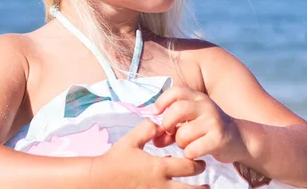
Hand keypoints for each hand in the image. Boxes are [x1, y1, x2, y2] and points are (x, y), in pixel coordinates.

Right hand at [93, 119, 208, 188]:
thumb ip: (148, 129)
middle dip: (202, 187)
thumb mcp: (131, 140)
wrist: (100, 179)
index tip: (200, 161)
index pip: (188, 167)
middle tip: (206, 184)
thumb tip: (161, 125)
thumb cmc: (115, 159)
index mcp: (159, 167)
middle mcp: (161, 185)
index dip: (197, 164)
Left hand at [154, 86, 245, 162]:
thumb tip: (154, 140)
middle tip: (169, 132)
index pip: (175, 91)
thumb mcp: (190, 123)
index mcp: (197, 97)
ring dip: (180, 143)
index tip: (156, 113)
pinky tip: (195, 152)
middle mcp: (206, 106)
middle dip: (167, 124)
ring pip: (183, 134)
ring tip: (187, 144)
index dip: (161, 102)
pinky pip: (193, 149)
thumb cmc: (208, 130)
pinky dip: (189, 154)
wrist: (238, 139)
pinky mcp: (219, 139)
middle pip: (177, 110)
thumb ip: (170, 129)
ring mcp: (213, 122)